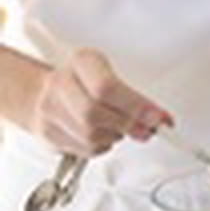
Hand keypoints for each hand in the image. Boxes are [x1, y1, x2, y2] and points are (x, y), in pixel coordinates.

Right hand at [31, 49, 169, 157]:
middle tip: (146, 129)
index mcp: (82, 61)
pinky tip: (106, 134)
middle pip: (94, 114)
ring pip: (89, 135)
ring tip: (121, 128)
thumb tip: (159, 119)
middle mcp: (61, 83)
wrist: (49, 92)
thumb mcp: (113, 74)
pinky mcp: (48, 133)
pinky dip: (104, 146)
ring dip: (116, 136)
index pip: (106, 87)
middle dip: (127, 125)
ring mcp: (49, 109)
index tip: (156, 117)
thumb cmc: (88, 82)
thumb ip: (135, 96)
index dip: (135, 106)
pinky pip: (85, 149)